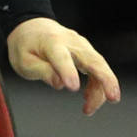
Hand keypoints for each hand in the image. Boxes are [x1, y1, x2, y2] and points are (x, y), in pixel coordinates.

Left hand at [6, 18, 120, 115]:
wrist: (32, 27)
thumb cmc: (26, 45)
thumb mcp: (23, 61)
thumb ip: (42, 71)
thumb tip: (60, 84)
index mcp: (51, 42)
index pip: (61, 57)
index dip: (68, 72)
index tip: (74, 88)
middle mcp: (71, 42)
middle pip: (92, 59)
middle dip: (105, 79)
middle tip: (113, 98)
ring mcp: (81, 45)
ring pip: (99, 65)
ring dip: (102, 88)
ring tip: (89, 109)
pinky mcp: (86, 52)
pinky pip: (97, 68)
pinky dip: (98, 85)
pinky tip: (88, 98)